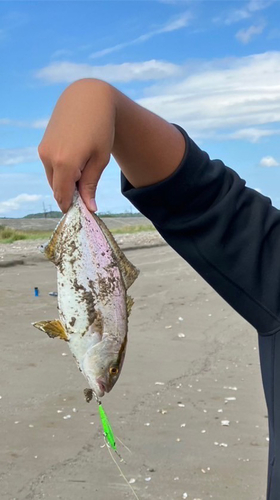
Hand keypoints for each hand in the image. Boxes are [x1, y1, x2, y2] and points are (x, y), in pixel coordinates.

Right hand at [38, 79, 115, 212]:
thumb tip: (89, 207)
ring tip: (85, 167)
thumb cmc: (100, 128)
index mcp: (65, 163)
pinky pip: (51, 167)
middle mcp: (50, 158)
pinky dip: (62, 171)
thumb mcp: (100, 159)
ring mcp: (44, 151)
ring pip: (53, 179)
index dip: (73, 207)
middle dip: (71, 195)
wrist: (88, 98)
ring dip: (66, 182)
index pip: (64, 196)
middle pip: (58, 190)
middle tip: (88, 190)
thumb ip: (91, 184)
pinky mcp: (43, 145)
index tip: (85, 211)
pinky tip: (77, 158)